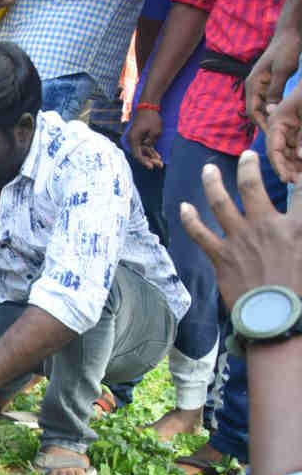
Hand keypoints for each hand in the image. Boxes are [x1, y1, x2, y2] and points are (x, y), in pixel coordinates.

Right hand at [127, 108, 164, 168]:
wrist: (148, 107)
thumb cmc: (151, 118)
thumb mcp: (155, 131)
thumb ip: (151, 142)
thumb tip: (148, 147)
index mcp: (133, 139)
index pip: (137, 154)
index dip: (144, 162)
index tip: (151, 167)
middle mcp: (132, 140)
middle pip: (140, 154)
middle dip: (150, 160)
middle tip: (160, 165)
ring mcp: (135, 139)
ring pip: (143, 151)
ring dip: (151, 156)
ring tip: (160, 162)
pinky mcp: (139, 137)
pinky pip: (144, 146)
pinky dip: (150, 150)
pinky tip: (158, 156)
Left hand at [180, 151, 301, 312]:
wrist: (278, 319)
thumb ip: (299, 232)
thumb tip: (293, 230)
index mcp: (297, 226)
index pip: (301, 191)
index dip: (299, 176)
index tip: (295, 167)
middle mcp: (266, 226)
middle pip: (253, 186)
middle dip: (248, 166)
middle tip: (246, 154)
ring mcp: (240, 240)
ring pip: (221, 202)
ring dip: (212, 182)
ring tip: (208, 169)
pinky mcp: (221, 256)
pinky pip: (200, 233)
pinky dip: (190, 219)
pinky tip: (184, 207)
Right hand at [246, 30, 301, 133]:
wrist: (290, 34)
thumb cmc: (286, 50)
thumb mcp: (282, 70)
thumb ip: (275, 90)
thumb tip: (270, 110)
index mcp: (253, 84)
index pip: (253, 111)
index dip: (261, 124)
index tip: (272, 135)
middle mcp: (254, 86)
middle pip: (256, 112)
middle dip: (265, 124)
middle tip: (278, 136)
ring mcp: (261, 85)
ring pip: (262, 108)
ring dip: (269, 118)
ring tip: (281, 130)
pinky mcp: (268, 83)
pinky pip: (268, 101)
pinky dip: (274, 109)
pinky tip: (283, 115)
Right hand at [267, 82, 301, 182]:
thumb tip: (299, 156)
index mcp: (278, 119)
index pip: (273, 147)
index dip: (279, 165)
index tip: (288, 180)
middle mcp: (279, 123)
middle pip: (279, 151)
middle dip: (288, 167)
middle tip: (297, 183)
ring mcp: (289, 124)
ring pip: (289, 149)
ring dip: (295, 163)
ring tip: (301, 176)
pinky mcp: (297, 124)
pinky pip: (296, 142)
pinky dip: (300, 153)